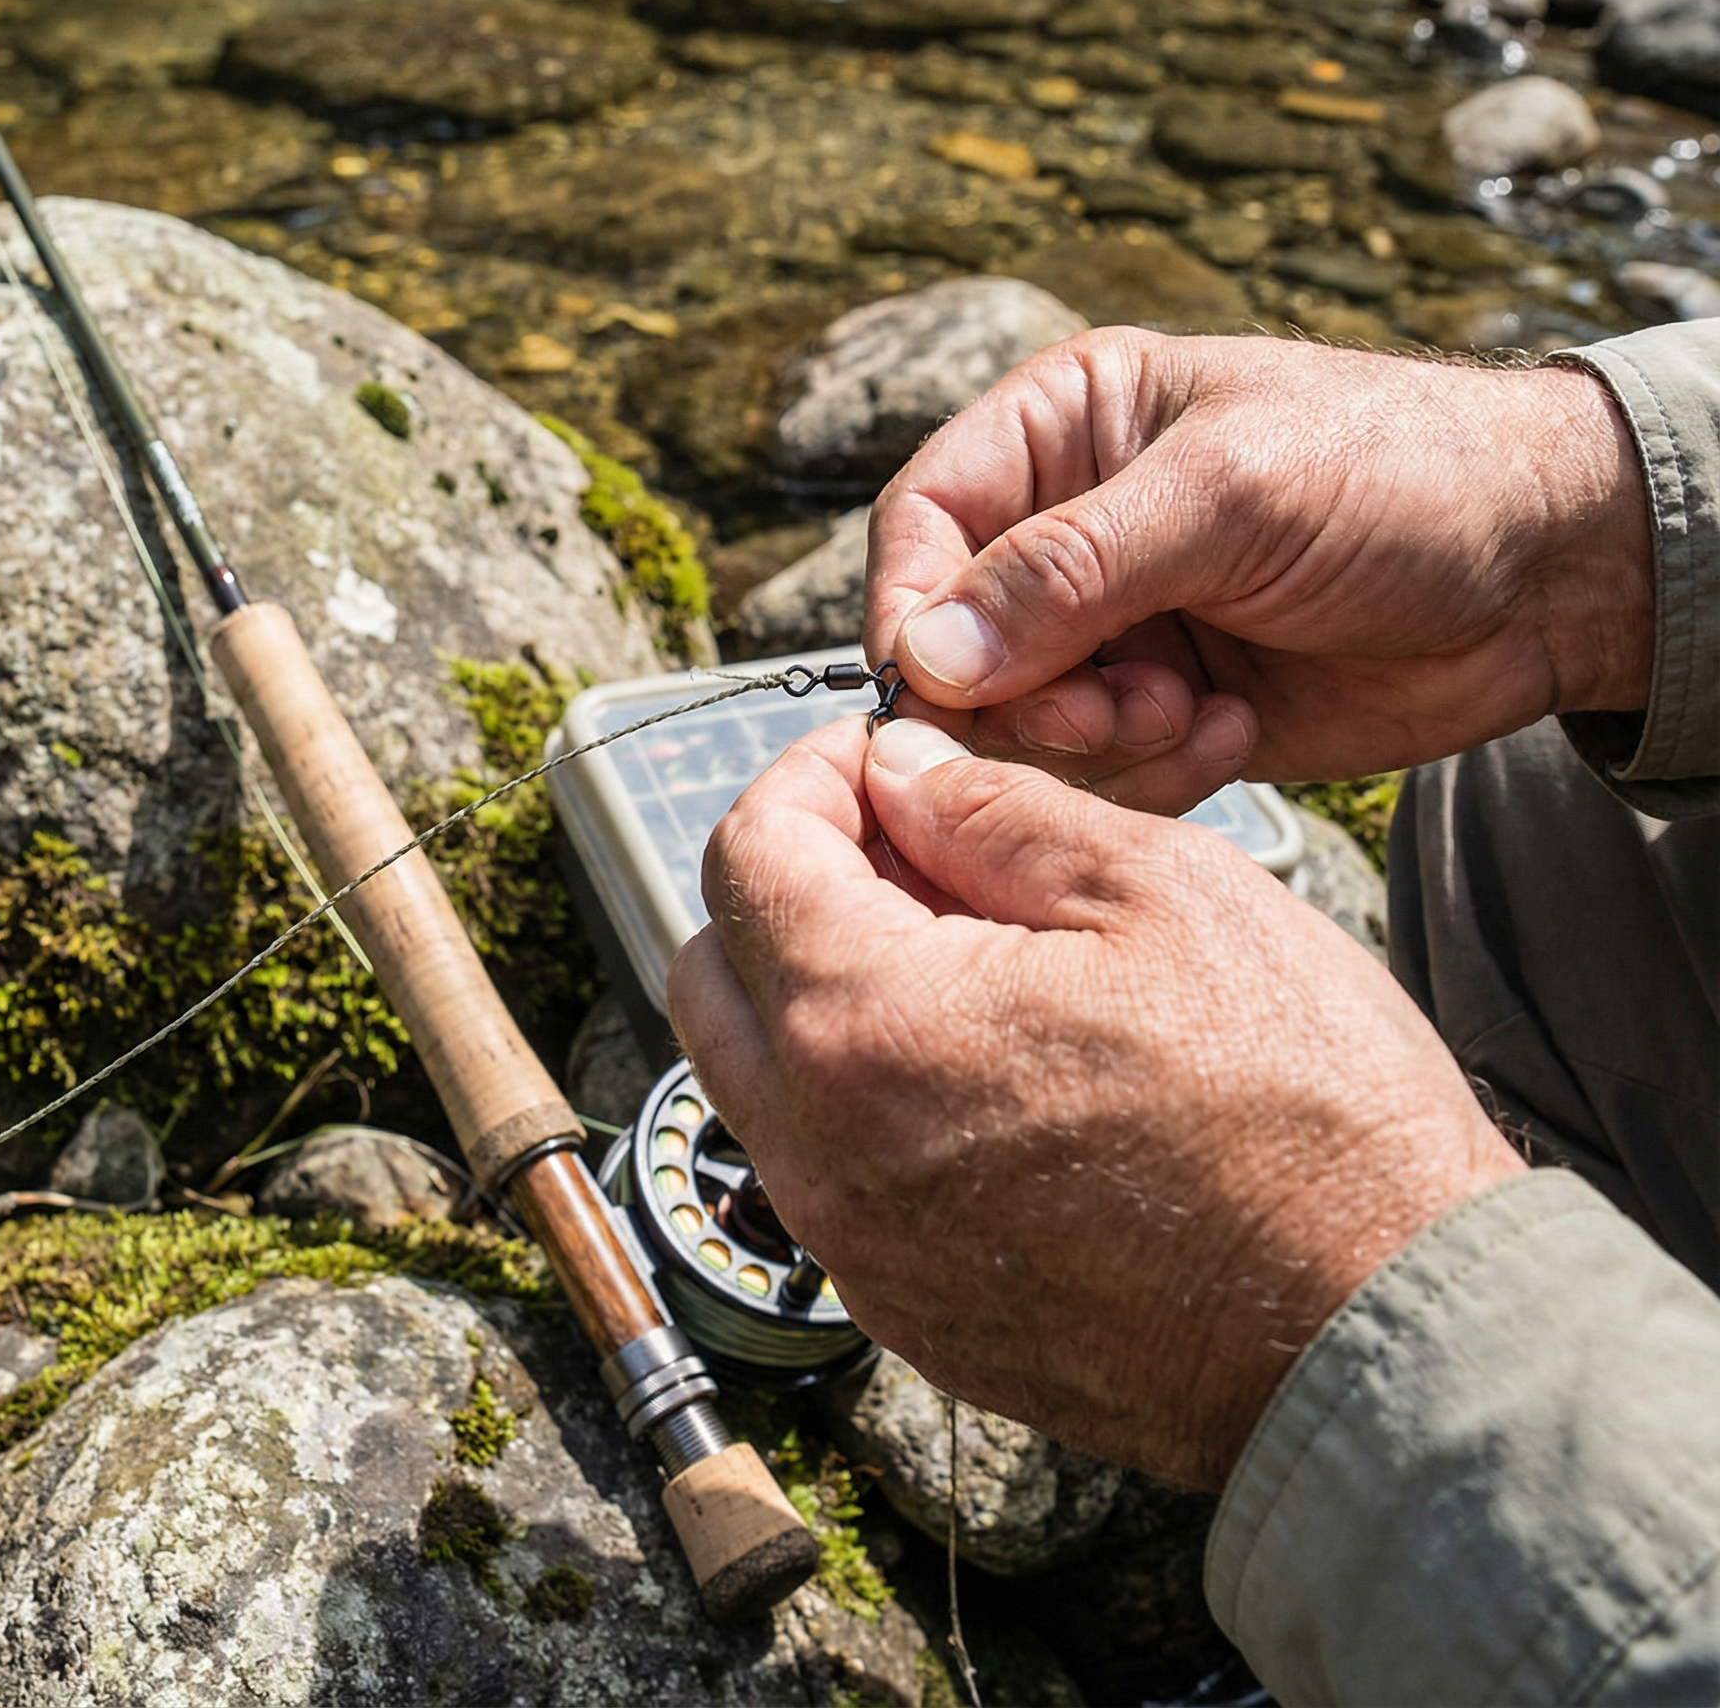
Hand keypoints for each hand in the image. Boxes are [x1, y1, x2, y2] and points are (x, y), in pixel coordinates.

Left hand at [669, 717, 1524, 1491]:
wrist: (1380, 1339)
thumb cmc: (1301, 1111)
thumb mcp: (1159, 890)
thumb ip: (992, 811)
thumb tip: (895, 773)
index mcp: (868, 1027)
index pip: (748, 855)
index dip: (807, 777)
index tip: (878, 761)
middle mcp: (825, 1154)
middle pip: (718, 968)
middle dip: (789, 880)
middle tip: (913, 848)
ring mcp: (857, 1247)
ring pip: (760, 1075)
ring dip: (819, 988)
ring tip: (962, 952)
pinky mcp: (905, 1308)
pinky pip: (827, 1170)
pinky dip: (862, 1092)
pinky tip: (985, 1065)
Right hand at [866, 329, 1653, 813]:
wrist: (1546, 576)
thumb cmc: (1399, 475)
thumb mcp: (1227, 495)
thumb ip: (1068, 571)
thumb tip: (924, 650)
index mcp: (1063, 429)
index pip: (924, 520)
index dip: (914, 605)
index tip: (935, 683)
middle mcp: (1069, 529)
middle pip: (958, 641)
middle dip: (1026, 695)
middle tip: (1110, 709)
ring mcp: (1112, 627)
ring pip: (1019, 724)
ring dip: (1097, 741)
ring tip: (1191, 712)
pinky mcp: (1158, 709)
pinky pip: (1094, 773)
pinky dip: (1152, 773)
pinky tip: (1234, 731)